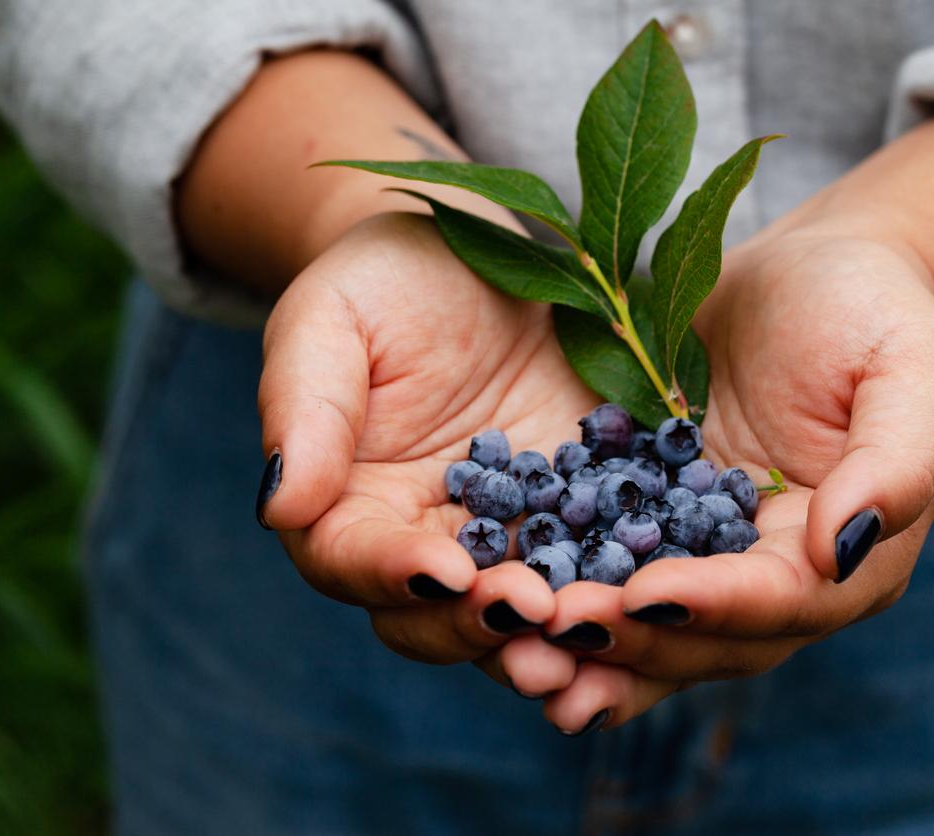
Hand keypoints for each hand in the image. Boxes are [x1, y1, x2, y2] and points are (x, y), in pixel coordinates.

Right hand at [256, 212, 593, 697]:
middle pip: (437, 614)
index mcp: (350, 504)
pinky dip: (618, 595)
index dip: (393, 574)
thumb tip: (280, 505)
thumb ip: (304, 408)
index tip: (443, 570)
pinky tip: (653, 602)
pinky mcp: (582, 516)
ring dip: (552, 640)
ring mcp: (511, 536)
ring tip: (591, 641)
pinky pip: (598, 569)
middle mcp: (427, 539)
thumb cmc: (387, 277)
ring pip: (519, 614)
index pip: (353, 560)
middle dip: (482, 624)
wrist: (483, 254)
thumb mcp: (332, 319)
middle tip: (532, 613)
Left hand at [538, 231, 933, 731]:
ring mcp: (713, 557)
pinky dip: (566, 597)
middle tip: (556, 628)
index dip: (716, 605)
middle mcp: (781, 578)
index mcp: (851, 557)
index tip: (645, 595)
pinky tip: (503, 608)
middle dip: (634, 639)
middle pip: (709, 636)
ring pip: (654, 627)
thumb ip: (898, 463)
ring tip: (519, 648)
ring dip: (590, 646)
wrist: (814, 274)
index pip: (783, 601)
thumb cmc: (874, 312)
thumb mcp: (911, 370)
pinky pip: (610, 572)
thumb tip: (844, 549)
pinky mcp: (656, 523)